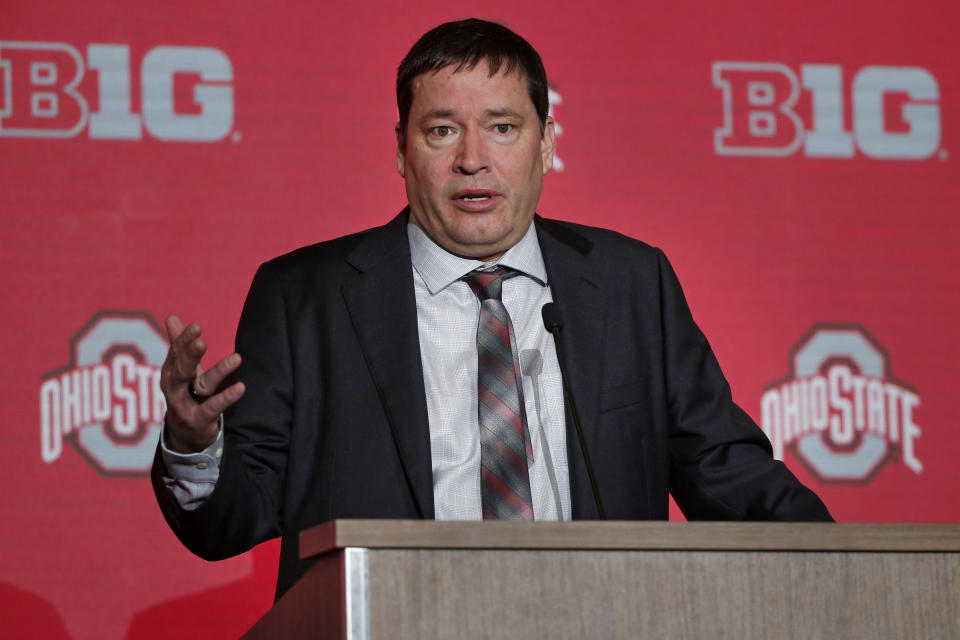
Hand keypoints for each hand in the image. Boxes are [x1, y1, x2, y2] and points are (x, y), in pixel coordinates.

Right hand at [160, 314, 245, 452]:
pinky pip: (214, 407)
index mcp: (170, 372)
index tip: (196, 326)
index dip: (184, 340)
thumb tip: (171, 316)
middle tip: (202, 341)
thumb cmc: (186, 393)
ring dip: (219, 372)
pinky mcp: (198, 420)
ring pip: (202, 386)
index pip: (176, 353)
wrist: (184, 434)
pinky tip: (241, 387)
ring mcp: (185, 406)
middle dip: (190, 355)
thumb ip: (178, 344)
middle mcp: (174, 388)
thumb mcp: (182, 370)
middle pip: (181, 369)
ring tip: (237, 358)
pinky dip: (227, 397)